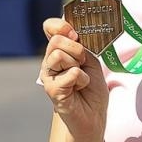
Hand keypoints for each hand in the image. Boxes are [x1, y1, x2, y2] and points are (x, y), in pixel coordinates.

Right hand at [40, 18, 107, 135]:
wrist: (93, 115)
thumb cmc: (91, 88)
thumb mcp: (91, 59)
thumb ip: (82, 44)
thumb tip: (73, 29)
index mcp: (58, 50)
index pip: (50, 27)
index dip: (61, 26)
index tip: (76, 34)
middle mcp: (49, 61)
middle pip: (56, 40)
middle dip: (76, 49)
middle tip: (83, 63)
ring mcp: (48, 75)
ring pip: (59, 55)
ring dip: (78, 65)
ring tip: (81, 78)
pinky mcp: (52, 89)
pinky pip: (70, 73)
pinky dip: (81, 79)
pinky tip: (80, 88)